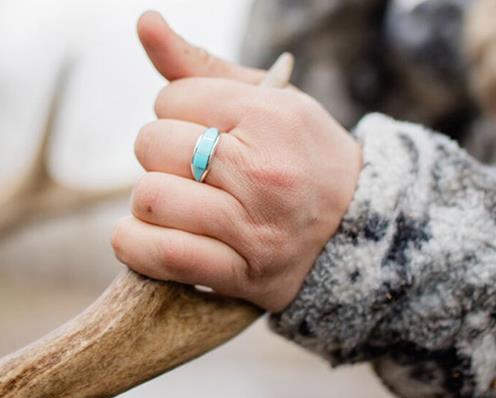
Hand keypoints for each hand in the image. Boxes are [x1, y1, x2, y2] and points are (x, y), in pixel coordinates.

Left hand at [112, 12, 362, 312]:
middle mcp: (263, 173)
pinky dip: (136, 245)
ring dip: (149, 201)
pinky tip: (146, 235)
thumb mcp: (266, 100)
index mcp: (272, 118)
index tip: (204, 126)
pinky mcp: (239, 275)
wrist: (359, 231)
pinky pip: (159, 254)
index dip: (177, 110)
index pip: (173, 99)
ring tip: (176, 201)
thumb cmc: (300, 155)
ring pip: (149, 198)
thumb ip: (197, 65)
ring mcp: (252, 229)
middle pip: (153, 145)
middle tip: (189, 165)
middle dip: (160, 152)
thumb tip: (145, 22)